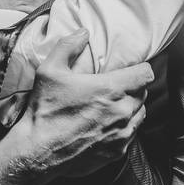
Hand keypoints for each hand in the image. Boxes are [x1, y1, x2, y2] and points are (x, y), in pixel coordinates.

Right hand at [9, 29, 153, 178]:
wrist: (38, 151)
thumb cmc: (45, 110)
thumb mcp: (50, 70)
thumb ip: (68, 46)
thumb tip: (83, 32)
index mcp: (111, 89)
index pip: (145, 75)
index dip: (141, 69)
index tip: (132, 69)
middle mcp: (122, 112)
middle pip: (143, 94)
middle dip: (133, 87)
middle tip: (116, 85)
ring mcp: (121, 134)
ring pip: (140, 115)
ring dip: (132, 108)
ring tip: (114, 105)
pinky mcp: (117, 152)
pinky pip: (131, 135)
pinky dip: (124, 128)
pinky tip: (107, 125)